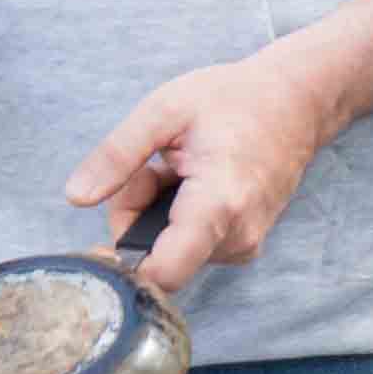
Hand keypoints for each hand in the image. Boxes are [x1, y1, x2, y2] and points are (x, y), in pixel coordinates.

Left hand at [71, 49, 339, 295]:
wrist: (296, 101)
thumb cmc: (234, 99)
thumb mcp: (164, 111)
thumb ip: (116, 156)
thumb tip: (76, 197)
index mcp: (218, 204)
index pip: (162, 274)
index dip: (122, 266)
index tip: (101, 241)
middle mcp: (238, 235)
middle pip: (157, 256)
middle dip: (137, 217)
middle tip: (150, 169)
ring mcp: (246, 244)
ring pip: (171, 250)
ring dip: (156, 214)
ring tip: (177, 168)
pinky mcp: (246, 244)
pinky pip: (192, 245)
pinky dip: (179, 217)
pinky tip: (193, 181)